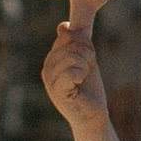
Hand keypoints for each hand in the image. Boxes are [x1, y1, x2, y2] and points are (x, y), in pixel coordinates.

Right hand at [41, 7, 127, 140]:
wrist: (93, 115)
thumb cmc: (90, 89)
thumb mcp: (86, 60)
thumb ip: (78, 42)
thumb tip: (63, 25)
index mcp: (52, 59)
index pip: (67, 36)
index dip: (84, 44)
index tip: (87, 61)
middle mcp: (47, 69)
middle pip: (70, 44)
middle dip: (87, 55)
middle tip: (87, 71)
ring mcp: (50, 81)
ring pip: (71, 56)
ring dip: (85, 66)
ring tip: (83, 78)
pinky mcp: (57, 92)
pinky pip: (70, 72)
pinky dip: (81, 75)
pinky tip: (80, 84)